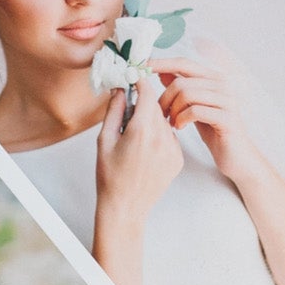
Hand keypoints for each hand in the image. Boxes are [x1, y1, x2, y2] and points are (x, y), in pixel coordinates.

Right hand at [94, 83, 182, 231]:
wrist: (126, 207)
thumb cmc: (110, 175)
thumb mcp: (104, 140)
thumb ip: (114, 111)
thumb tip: (120, 89)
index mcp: (142, 132)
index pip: (149, 94)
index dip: (141, 82)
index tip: (135, 77)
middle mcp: (163, 139)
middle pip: (157, 108)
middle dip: (144, 105)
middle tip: (128, 110)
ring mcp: (174, 150)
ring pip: (164, 123)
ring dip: (152, 122)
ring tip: (134, 138)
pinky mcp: (179, 160)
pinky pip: (170, 138)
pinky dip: (159, 137)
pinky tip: (144, 151)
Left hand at [150, 56, 262, 182]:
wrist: (237, 155)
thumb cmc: (215, 130)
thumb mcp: (195, 105)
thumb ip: (182, 86)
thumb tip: (161, 70)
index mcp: (215, 78)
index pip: (184, 63)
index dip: (162, 63)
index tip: (144, 67)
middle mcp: (224, 85)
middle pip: (181, 81)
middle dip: (164, 98)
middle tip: (159, 113)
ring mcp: (228, 100)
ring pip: (187, 94)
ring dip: (172, 110)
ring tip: (171, 122)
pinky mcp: (227, 117)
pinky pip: (195, 111)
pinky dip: (181, 119)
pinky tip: (179, 127)